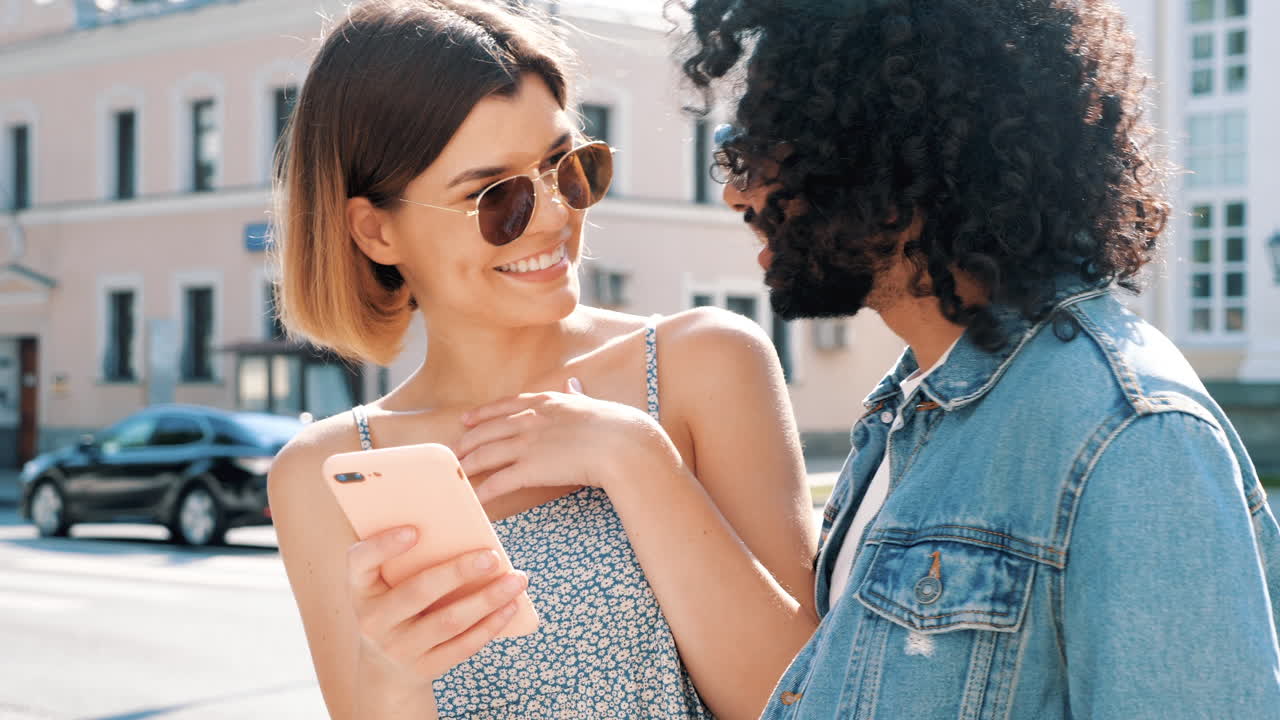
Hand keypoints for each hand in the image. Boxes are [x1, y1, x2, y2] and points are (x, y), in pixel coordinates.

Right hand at [347, 525, 528, 687]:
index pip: (359, 562)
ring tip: (516, 580)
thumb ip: (408, 559)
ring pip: (448, 622)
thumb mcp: (386, 585)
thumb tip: (464, 529)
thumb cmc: (394, 607)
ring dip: (487, 599)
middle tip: (492, 556)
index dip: (384, 545)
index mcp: (360, 588)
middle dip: (458, 572)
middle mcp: (373, 620)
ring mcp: (398, 648)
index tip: (414, 529)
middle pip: (418, 591)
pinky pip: (462, 647)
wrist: (385, 671)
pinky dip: (490, 626)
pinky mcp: (423, 669)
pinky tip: (511, 607)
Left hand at [457, 379, 679, 502]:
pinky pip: (498, 482)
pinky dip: (483, 491)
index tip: (468, 418)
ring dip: (468, 464)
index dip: (483, 413)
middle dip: (468, 440)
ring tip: (456, 473)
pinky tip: (474, 498)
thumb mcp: (590, 404)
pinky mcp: (530, 469)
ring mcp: (528, 444)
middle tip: (453, 449)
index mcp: (546, 402)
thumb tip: (573, 384)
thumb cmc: (614, 426)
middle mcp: (530, 420)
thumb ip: (576, 396)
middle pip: (488, 430)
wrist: (621, 443)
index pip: (505, 405)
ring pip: (486, 454)